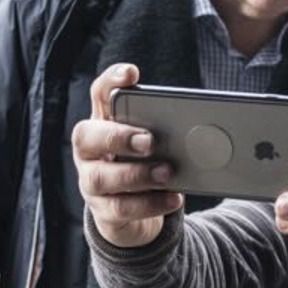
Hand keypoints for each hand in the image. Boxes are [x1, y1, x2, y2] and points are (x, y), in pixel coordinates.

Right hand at [71, 63, 182, 247]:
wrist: (133, 214)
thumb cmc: (144, 166)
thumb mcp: (154, 145)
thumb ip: (167, 133)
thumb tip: (200, 130)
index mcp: (103, 124)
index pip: (98, 94)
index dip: (110, 81)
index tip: (132, 73)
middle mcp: (89, 151)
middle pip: (86, 136)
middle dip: (118, 137)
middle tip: (150, 141)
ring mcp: (90, 182)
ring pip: (100, 177)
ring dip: (136, 175)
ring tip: (167, 173)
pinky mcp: (103, 211)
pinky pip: (121, 209)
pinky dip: (150, 203)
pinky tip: (173, 198)